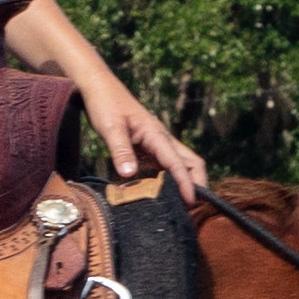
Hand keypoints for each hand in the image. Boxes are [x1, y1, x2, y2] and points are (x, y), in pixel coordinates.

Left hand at [80, 76, 213, 195]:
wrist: (100, 88)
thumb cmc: (105, 104)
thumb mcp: (110, 128)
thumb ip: (121, 151)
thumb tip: (129, 175)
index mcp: (157, 135)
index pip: (178, 163)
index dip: (186, 184)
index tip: (190, 203)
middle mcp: (162, 140)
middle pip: (192, 163)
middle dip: (198, 184)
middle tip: (193, 210)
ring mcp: (157, 144)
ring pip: (182, 165)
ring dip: (186, 183)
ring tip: (182, 208)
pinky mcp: (149, 147)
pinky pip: (166, 166)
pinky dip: (171, 181)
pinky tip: (163, 195)